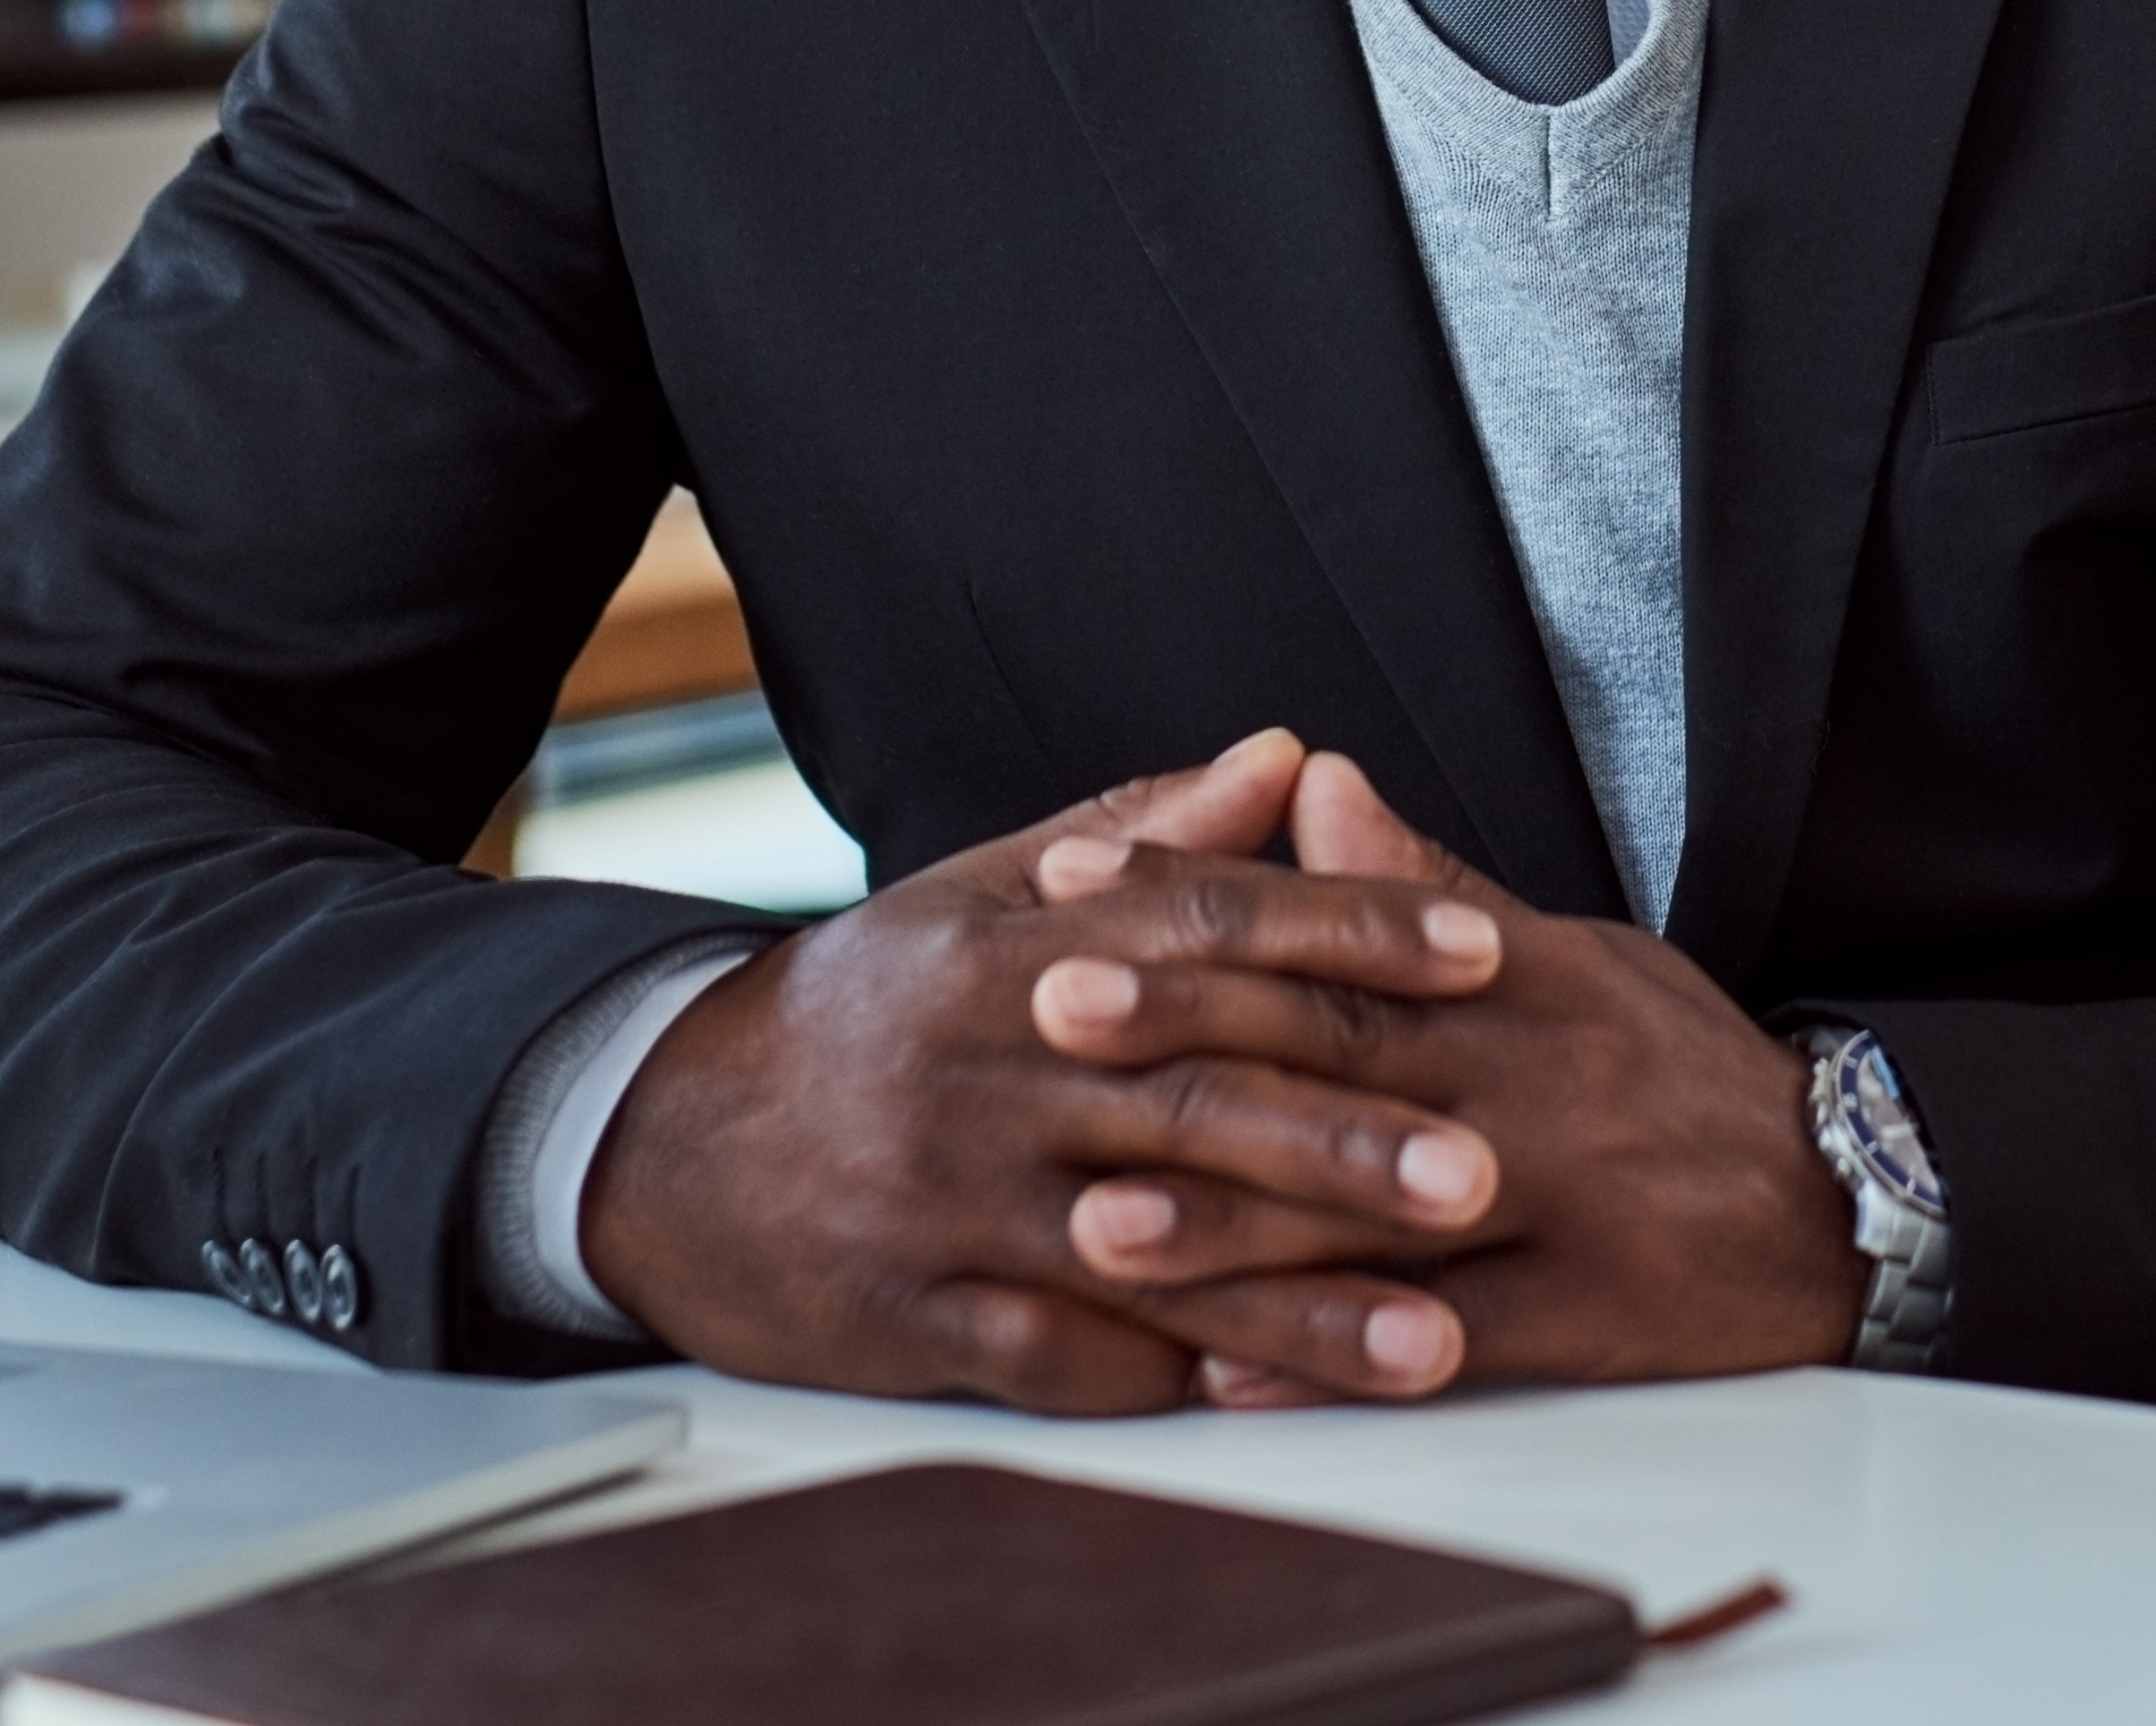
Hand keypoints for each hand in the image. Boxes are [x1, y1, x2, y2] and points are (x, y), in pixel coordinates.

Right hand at [574, 729, 1513, 1413]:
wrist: (662, 1137)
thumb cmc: (861, 1011)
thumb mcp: (978, 893)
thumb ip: (1144, 835)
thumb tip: (1290, 755)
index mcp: (1018, 951)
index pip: (1213, 926)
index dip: (1354, 935)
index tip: (1488, 951)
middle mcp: (994, 1072)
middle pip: (1199, 1097)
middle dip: (1353, 1137)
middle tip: (1494, 1169)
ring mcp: (956, 1205)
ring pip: (1153, 1253)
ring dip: (1300, 1302)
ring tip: (1436, 1335)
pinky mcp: (919, 1319)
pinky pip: (1060, 1360)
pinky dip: (1170, 1378)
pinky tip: (1279, 1399)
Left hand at [1033, 751, 1864, 1403]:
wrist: (1852, 1202)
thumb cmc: (1683, 1071)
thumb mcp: (1575, 949)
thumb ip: (1427, 886)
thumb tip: (1308, 785)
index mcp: (1521, 979)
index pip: (1340, 925)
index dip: (1207, 903)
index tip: (1080, 885)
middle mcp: (1530, 1085)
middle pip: (1339, 1052)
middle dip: (1187, 1035)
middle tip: (1046, 1015)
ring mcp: (1558, 1209)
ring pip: (1372, 1217)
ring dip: (1231, 1226)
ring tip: (1098, 1226)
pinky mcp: (1584, 1320)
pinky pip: (1444, 1349)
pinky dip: (1333, 1366)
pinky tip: (1224, 1378)